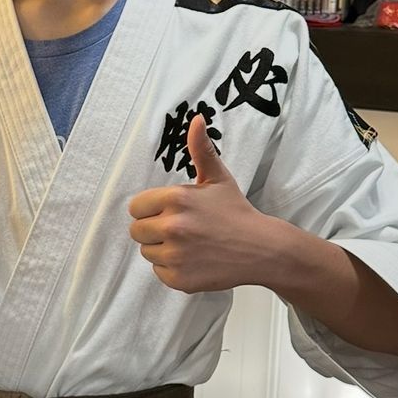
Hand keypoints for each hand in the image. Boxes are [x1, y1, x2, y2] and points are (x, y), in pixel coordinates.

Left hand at [128, 114, 278, 292]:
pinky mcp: (179, 279)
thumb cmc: (236, 212)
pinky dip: (173, 269)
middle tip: (181, 230)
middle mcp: (172, 226)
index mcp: (176, 198)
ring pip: (147, 252)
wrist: (262, 249)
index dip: (150, 210)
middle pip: (137, 231)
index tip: (170, 212)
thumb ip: (200, 150)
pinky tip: (194, 260)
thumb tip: (196, 119)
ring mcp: (175, 255)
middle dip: (154, 229)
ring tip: (190, 245)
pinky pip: (159, 272)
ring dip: (162, 249)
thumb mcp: (218, 178)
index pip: (136, 207)